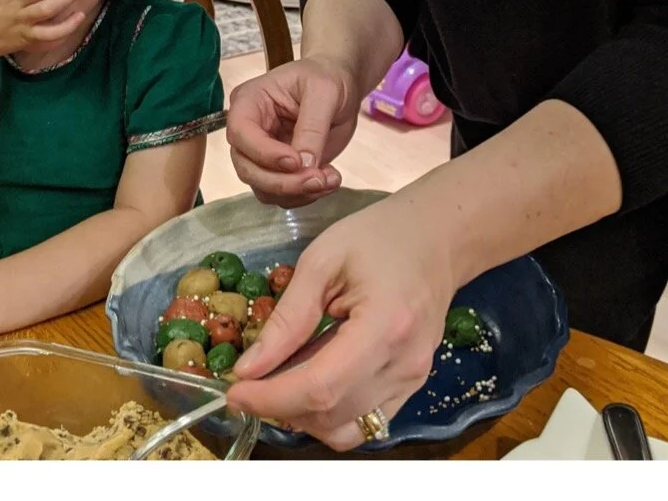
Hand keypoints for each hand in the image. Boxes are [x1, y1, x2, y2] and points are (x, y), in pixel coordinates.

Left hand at [221, 198, 458, 450]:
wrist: (433, 240)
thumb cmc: (375, 238)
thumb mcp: (320, 261)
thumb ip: (287, 317)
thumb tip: (249, 367)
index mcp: (384, 327)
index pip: (321, 387)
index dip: (272, 398)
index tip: (234, 392)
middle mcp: (404, 367)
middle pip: (332, 414)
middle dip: (279, 408)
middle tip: (245, 384)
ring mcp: (413, 383)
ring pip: (349, 429)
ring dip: (304, 416)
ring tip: (275, 382)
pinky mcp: (411, 388)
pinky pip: (366, 421)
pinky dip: (329, 412)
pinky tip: (307, 381)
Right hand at [222, 54, 363, 204]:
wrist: (339, 85)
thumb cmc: (326, 78)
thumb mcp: (324, 92)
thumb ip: (312, 127)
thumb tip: (304, 164)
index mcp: (249, 101)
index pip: (240, 133)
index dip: (264, 153)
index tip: (298, 161)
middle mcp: (249, 129)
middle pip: (247, 167)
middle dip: (283, 182)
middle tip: (320, 179)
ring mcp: (262, 152)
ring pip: (263, 187)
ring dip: (297, 193)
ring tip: (330, 179)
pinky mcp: (279, 170)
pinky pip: (282, 195)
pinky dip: (305, 196)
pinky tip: (328, 180)